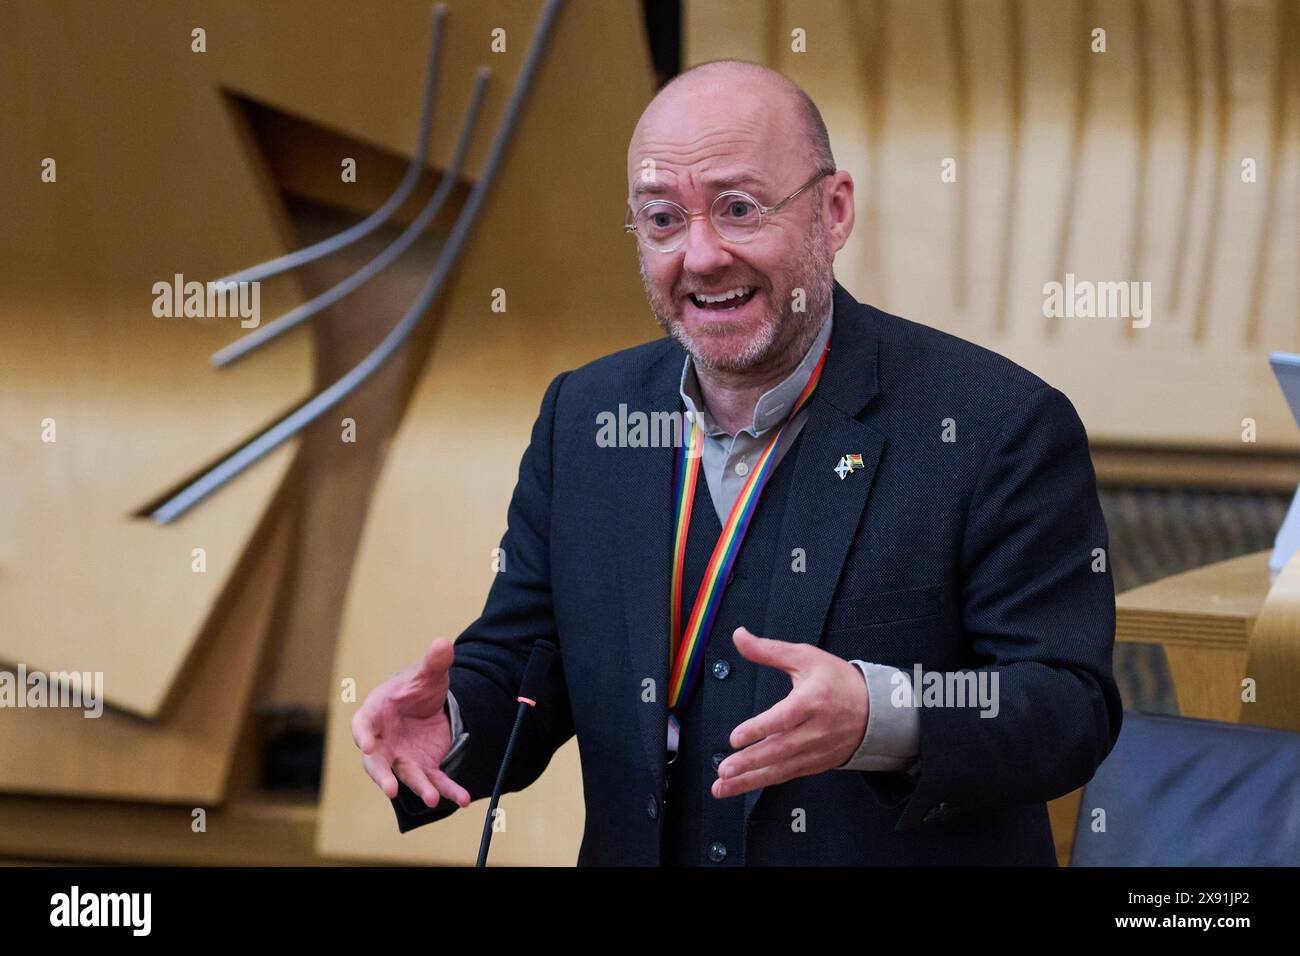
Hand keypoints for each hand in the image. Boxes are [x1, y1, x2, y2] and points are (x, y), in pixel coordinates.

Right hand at [351, 637, 470, 809]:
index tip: (366, 744)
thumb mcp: (427, 673)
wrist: (428, 704)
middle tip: (390, 788)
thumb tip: (442, 643)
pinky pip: (434, 781)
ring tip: (432, 799)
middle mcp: (383, 742)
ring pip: (406, 777)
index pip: (362, 725)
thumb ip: (434, 661)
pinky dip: (448, 790)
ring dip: (419, 789)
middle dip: (383, 776)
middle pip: (377, 763)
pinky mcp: (424, 766)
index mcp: (375, 714)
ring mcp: (402, 758)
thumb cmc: (416, 687)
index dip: (362, 735)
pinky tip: (462, 798)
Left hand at [713, 626, 868, 798]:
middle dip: (750, 762)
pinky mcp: (817, 763)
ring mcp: (818, 750)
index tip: (736, 738)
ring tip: (724, 785)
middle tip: (724, 770)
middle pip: (780, 749)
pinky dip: (765, 781)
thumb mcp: (805, 657)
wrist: (876, 709)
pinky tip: (744, 784)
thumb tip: (739, 636)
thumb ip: (769, 650)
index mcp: (813, 700)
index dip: (759, 729)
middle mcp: (816, 729)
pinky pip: (788, 774)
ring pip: (781, 768)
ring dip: (751, 779)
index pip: (784, 718)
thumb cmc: (838, 681)